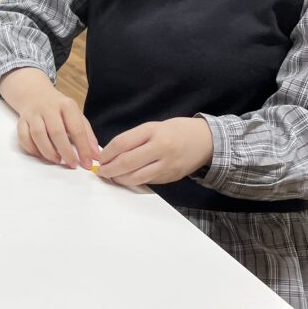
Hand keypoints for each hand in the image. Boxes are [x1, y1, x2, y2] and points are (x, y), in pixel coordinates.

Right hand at [0, 67, 98, 168]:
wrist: (35, 94)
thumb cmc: (59, 109)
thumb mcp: (76, 116)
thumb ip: (87, 135)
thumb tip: (95, 156)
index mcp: (66, 105)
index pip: (76, 129)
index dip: (83, 148)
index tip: (86, 163)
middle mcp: (49, 107)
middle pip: (56, 132)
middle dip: (66, 152)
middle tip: (72, 164)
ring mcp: (33, 113)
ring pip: (38, 134)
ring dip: (48, 151)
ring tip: (56, 160)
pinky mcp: (22, 120)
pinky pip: (23, 136)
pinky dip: (31, 148)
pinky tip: (41, 154)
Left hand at [94, 117, 212, 186]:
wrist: (207, 141)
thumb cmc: (177, 131)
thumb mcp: (155, 127)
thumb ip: (134, 139)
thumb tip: (111, 153)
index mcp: (153, 131)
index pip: (122, 143)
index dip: (107, 153)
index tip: (100, 158)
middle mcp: (160, 147)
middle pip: (126, 162)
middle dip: (109, 169)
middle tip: (101, 172)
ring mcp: (166, 164)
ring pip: (135, 177)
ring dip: (119, 179)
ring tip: (111, 177)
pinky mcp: (170, 177)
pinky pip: (147, 181)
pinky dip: (133, 181)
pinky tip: (126, 179)